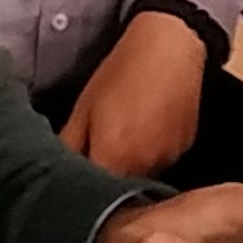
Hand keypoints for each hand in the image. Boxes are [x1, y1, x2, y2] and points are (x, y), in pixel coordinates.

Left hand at [58, 8, 209, 179]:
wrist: (169, 46)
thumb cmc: (121, 72)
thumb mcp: (82, 109)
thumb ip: (69, 148)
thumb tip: (56, 175)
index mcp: (115, 159)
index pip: (95, 197)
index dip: (83, 191)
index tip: (76, 179)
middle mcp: (147, 166)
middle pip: (121, 190)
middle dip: (106, 181)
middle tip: (95, 154)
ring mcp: (170, 158)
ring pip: (142, 177)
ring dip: (129, 167)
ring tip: (122, 137)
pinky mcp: (186, 147)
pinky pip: (161, 162)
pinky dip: (149, 154)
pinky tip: (144, 130)